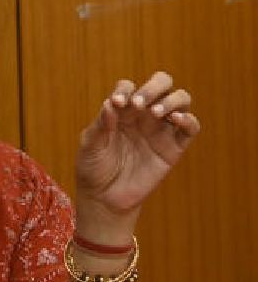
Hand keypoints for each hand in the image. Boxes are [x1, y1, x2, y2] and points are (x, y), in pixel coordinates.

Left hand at [75, 71, 200, 240]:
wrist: (104, 197)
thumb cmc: (93, 167)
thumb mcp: (90, 145)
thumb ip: (100, 124)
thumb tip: (111, 103)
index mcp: (121, 110)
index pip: (129, 87)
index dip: (125, 89)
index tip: (117, 103)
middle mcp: (143, 115)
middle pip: (161, 84)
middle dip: (154, 86)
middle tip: (140, 103)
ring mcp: (160, 129)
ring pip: (180, 100)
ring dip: (171, 100)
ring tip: (156, 113)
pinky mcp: (174, 147)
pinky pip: (190, 128)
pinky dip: (188, 120)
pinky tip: (176, 120)